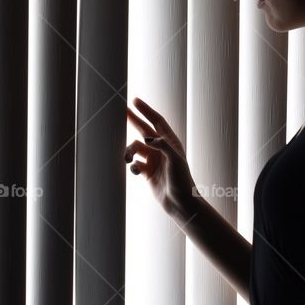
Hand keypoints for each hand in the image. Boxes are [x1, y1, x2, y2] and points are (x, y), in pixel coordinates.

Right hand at [125, 97, 197, 215]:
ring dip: (130, 151)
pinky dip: (133, 166)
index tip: (135, 101)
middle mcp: (161, 149)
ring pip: (136, 149)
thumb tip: (145, 137)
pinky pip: (135, 164)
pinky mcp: (148, 172)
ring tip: (128, 158)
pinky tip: (136, 171)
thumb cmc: (182, 180)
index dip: (146, 110)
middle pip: (144, 130)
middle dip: (133, 121)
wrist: (181, 203)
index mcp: (170, 142)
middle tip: (121, 112)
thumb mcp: (176, 159)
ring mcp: (154, 160)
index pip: (157, 121)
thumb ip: (162, 145)